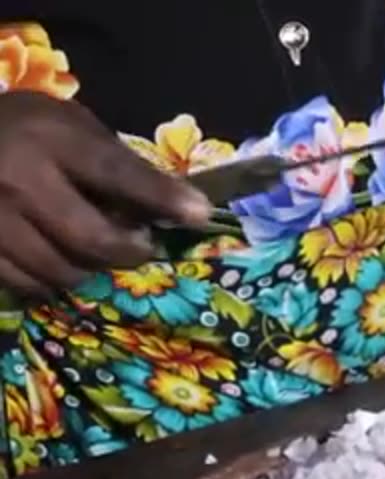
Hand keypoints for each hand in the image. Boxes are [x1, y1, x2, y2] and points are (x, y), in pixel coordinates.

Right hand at [0, 91, 211, 295]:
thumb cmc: (20, 129)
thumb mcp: (67, 124)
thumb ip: (113, 159)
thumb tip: (169, 200)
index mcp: (49, 138)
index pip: (117, 173)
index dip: (162, 197)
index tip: (200, 215)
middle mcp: (18, 179)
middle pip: (92, 237)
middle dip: (129, 251)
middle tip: (143, 248)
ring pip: (61, 269)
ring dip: (92, 270)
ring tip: (98, 255)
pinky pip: (26, 283)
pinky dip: (52, 281)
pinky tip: (60, 264)